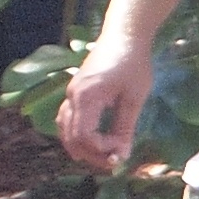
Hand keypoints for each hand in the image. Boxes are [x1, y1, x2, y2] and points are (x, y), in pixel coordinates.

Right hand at [56, 42, 153, 171]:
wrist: (124, 36)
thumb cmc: (133, 63)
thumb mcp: (133, 98)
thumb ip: (125, 127)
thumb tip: (122, 155)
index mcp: (86, 98)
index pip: (85, 136)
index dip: (101, 150)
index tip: (121, 152)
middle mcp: (72, 97)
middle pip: (71, 137)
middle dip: (91, 154)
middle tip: (113, 163)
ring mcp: (70, 93)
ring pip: (64, 129)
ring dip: (81, 146)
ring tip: (103, 155)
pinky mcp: (75, 91)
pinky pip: (67, 118)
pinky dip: (75, 134)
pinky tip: (92, 140)